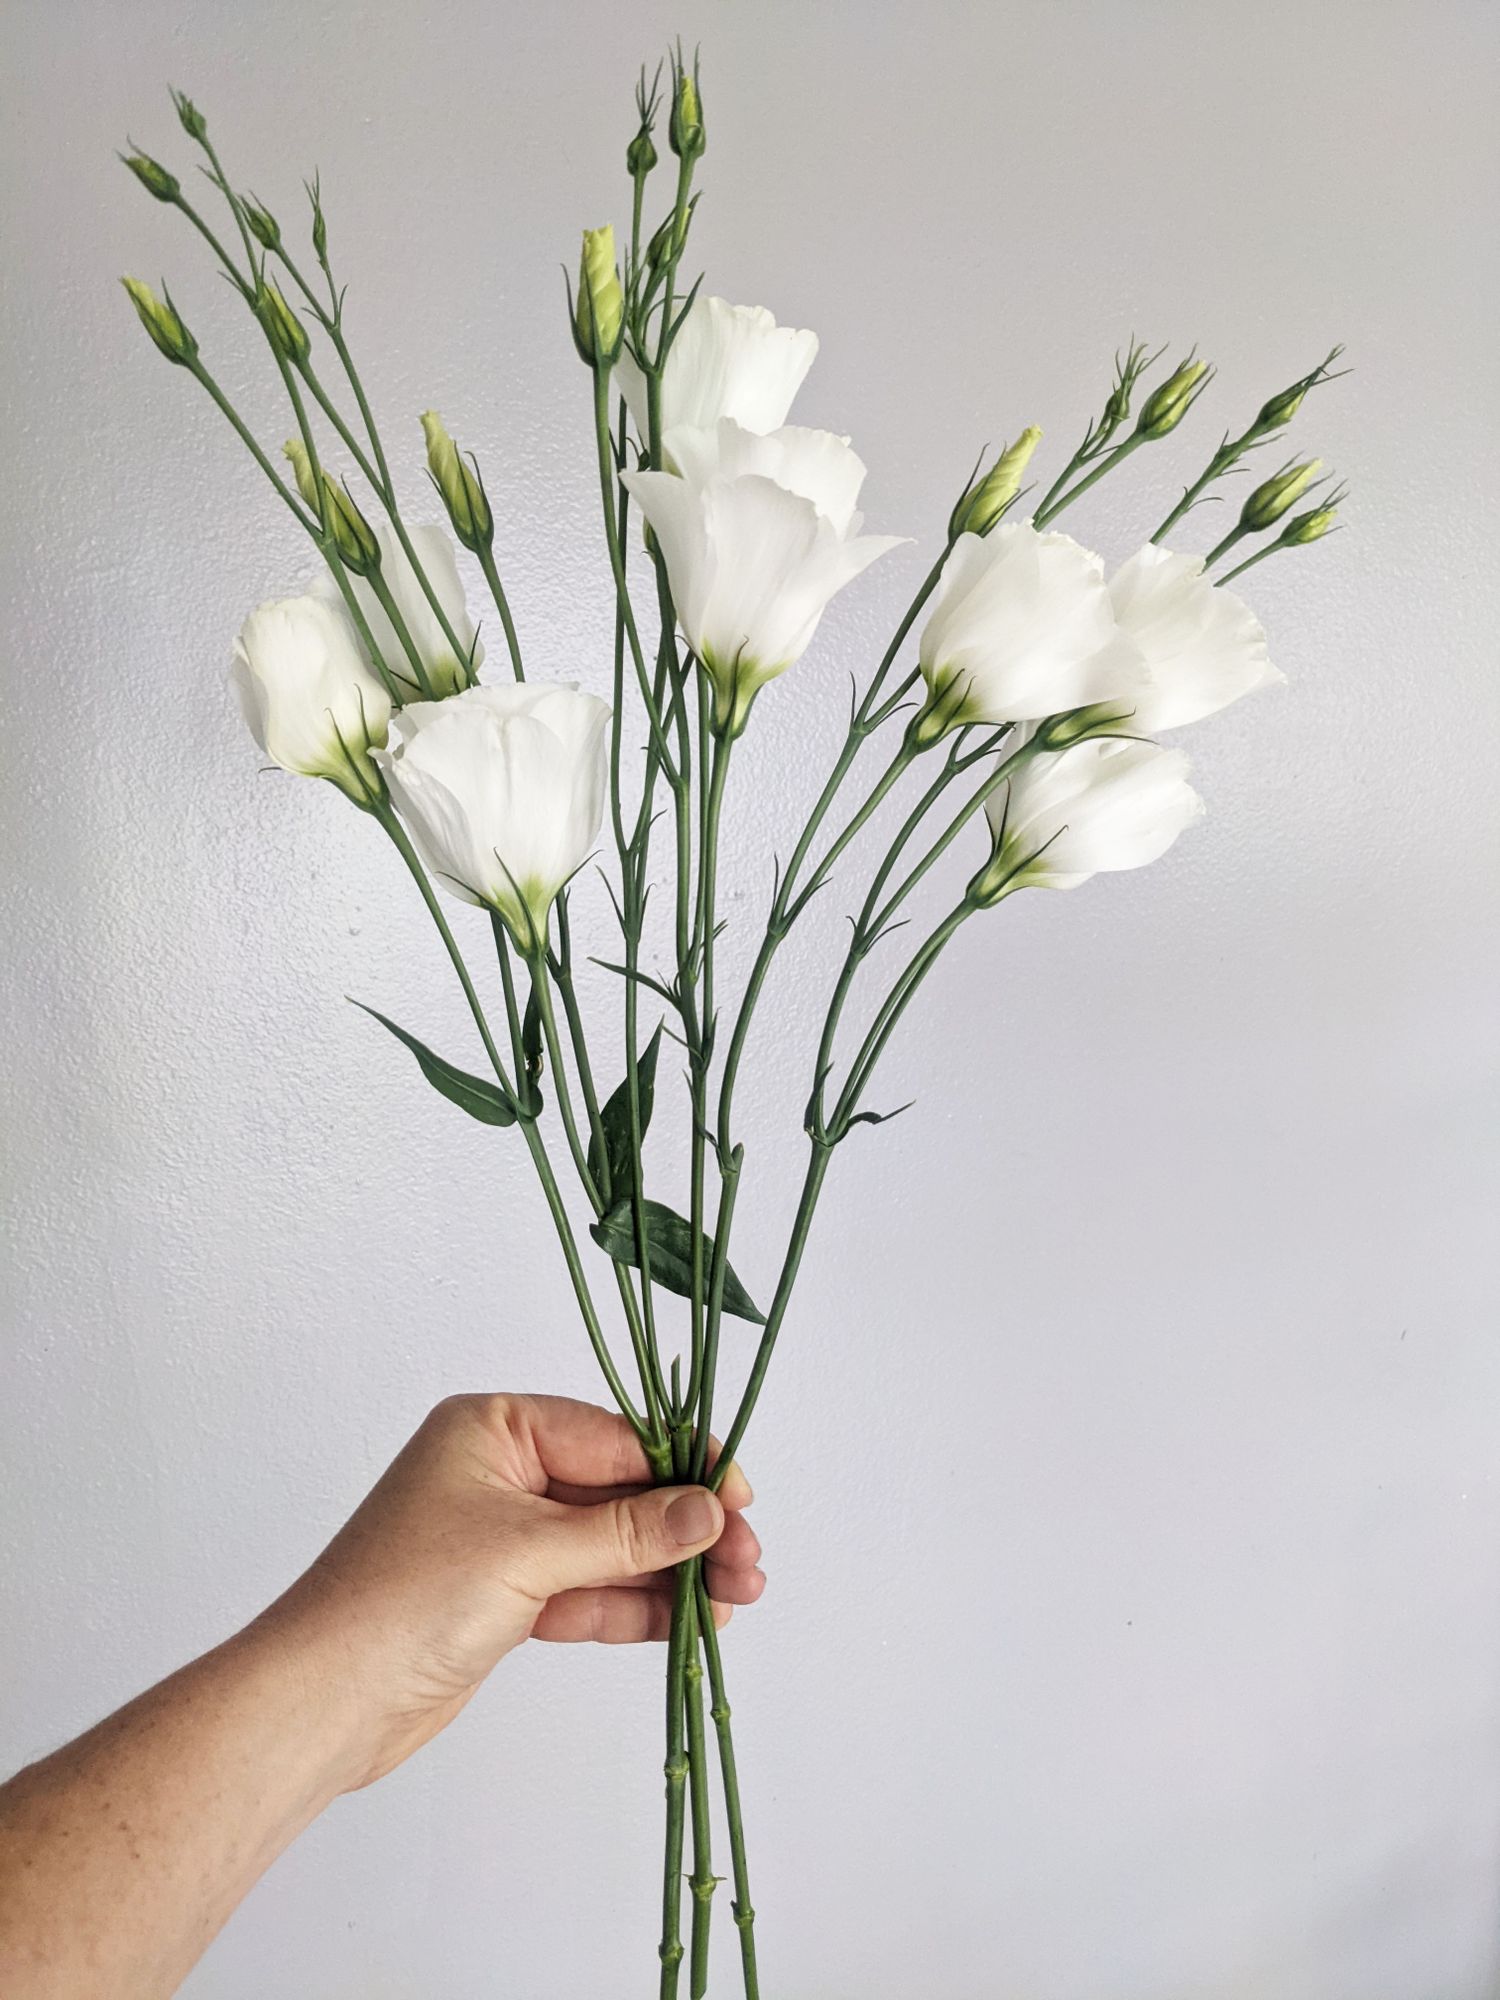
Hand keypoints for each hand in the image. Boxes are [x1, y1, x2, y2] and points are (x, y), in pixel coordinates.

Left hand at [255, 1394, 762, 1788]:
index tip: (740, 1499)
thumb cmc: (402, 1602)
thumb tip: (707, 1512)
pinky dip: (636, 1606)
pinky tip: (689, 1621)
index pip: (613, 1437)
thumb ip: (625, 1533)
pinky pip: (588, 1592)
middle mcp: (500, 1473)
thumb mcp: (527, 1552)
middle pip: (619, 1492)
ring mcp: (504, 1539)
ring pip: (610, 1547)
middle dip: (687, 1529)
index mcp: (493, 1428)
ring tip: (738, 1598)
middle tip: (749, 1564)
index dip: (683, 1468)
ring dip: (672, 1572)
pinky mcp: (506, 1600)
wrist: (323, 1703)